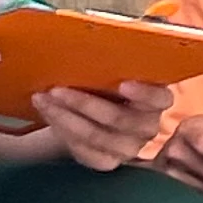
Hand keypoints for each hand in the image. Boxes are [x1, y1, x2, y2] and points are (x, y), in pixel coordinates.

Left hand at [29, 77, 173, 175]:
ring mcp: (128, 149)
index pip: (160, 98)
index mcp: (157, 101)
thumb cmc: (107, 83)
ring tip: (42, 99)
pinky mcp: (107, 162)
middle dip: (84, 103)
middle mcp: (148, 128)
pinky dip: (62, 131)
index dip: (144, 93)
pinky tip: (49, 114)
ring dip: (65, 117)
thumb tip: (101, 40)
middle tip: (56, 89)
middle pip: (119, 119)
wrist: (92, 113)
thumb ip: (116, 63)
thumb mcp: (115, 71)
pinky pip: (83, 150)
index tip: (123, 83)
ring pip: (96, 136)